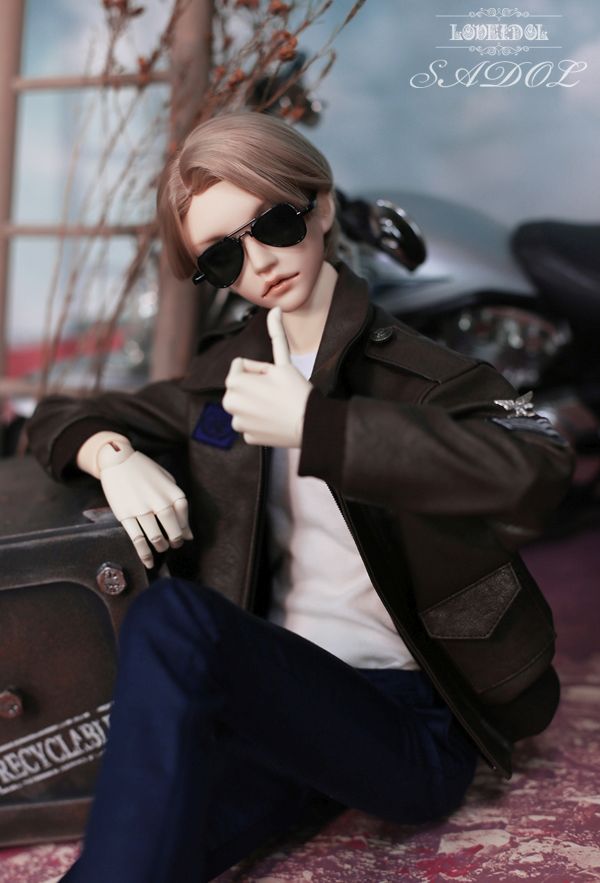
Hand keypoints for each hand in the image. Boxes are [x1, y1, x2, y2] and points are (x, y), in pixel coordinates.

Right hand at [97, 441, 192, 568]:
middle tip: (174, 544)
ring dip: (160, 546)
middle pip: (172, 528)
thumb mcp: (166, 480)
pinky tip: (148, 561)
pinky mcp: (125, 515)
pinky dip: (144, 553)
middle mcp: (158, 500)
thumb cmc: (144, 471)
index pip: (184, 514)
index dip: (184, 527)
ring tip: (162, 547)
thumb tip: (189, 534)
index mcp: (171, 491)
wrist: (118, 461)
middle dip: (175, 540)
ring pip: (155, 536)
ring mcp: (141, 509)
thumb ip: (178, 503)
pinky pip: (137, 539)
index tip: (184, 535)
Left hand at [222, 307, 311, 447]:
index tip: (272, 377)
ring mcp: (237, 422)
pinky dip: (261, 422)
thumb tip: (275, 308)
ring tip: (276, 407)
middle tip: (276, 392)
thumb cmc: (296, 391)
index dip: (259, 368)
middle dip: (254, 386)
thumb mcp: (284, 361)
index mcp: (234, 382)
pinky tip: (275, 421)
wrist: (310, 425)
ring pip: (246, 404)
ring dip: (256, 403)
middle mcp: (229, 403)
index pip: (241, 365)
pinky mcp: (247, 436)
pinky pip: (251, 423)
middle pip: (241, 386)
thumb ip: (275, 334)